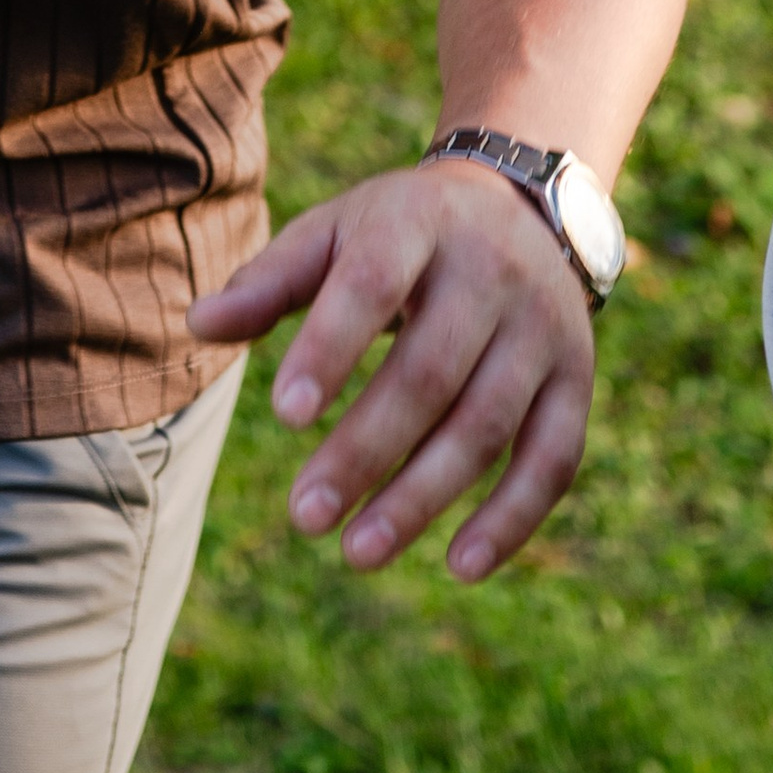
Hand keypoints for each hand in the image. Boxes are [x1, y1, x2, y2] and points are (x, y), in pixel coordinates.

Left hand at [187, 154, 595, 578]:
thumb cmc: (400, 232)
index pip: (372, 284)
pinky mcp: (576, 379)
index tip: (283, 419)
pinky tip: (459, 565)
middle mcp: (490, 273)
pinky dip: (513, 517)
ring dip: (423, 497)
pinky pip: (553, 458)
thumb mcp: (335, 232)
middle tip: (303, 517)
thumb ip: (270, 281)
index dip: (332, 348)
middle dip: (366, 450)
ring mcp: (542, 328)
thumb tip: (196, 326)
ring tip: (356, 552)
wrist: (522, 207)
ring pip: (487, 424)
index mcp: (417, 223)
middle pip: (431, 372)